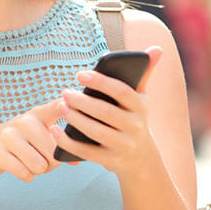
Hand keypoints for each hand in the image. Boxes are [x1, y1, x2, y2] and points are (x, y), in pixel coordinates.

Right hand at [0, 99, 63, 182]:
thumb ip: (59, 145)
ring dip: (37, 171)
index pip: (56, 107)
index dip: (66, 105)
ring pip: (40, 166)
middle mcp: (24, 122)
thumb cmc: (20, 144)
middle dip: (50, 164)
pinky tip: (17, 166)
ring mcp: (8, 135)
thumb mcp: (38, 137)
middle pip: (54, 153)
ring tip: (27, 162)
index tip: (69, 101)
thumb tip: (77, 159)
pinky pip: (25, 173)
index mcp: (37, 115)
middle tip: (39, 158)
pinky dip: (25, 176)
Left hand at [49, 46, 163, 178]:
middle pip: (105, 112)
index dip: (101, 82)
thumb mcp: (141, 99)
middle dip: (82, 101)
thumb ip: (144, 73)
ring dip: (75, 119)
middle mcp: (135, 127)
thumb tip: (156, 48)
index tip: (80, 74)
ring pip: (95, 132)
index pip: (122, 92)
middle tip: (65, 92)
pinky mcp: (111, 161)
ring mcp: (124, 145)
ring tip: (61, 106)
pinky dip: (68, 141)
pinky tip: (55, 129)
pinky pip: (86, 152)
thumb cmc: (134, 120)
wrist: (141, 160)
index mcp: (141, 107)